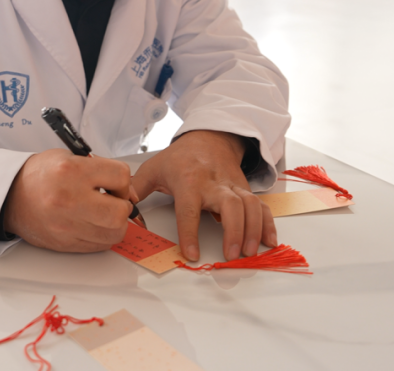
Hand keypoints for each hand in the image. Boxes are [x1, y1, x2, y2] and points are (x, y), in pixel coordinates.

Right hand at [2, 149, 137, 252]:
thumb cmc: (38, 175)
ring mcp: (67, 225)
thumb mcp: (68, 157)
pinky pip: (100, 245)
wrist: (10, 197)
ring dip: (115, 223)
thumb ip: (100, 169)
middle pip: (120, 212)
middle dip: (122, 206)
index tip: (115, 184)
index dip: (122, 181)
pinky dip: (102, 235)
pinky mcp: (65, 243)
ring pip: (114, 233)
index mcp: (71, 171)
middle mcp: (69, 199)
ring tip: (102, 213)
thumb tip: (128, 190)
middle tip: (113, 201)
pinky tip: (92, 223)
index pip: (120, 176)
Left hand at [132, 130, 276, 261]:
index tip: (192, 254)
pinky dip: (268, 224)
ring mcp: (233, 186)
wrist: (208, 137)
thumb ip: (137, 188)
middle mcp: (214, 183)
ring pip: (250, 206)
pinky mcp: (245, 189)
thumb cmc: (180, 158)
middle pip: (230, 205)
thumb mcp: (153, 167)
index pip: (189, 209)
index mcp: (188, 181)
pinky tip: (269, 242)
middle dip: (233, 231)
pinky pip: (261, 206)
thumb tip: (124, 208)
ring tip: (249, 253)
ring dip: (253, 230)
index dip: (190, 233)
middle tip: (232, 255)